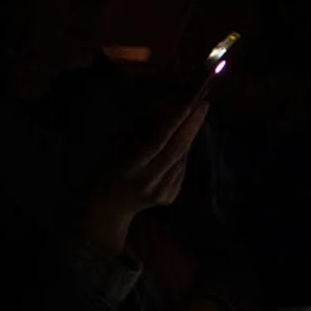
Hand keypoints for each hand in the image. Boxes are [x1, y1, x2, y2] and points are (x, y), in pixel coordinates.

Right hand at [80, 101, 208, 251]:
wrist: (108, 205)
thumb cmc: (106, 167)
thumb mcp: (115, 143)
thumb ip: (141, 127)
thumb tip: (167, 107)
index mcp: (129, 167)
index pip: (156, 141)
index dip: (173, 122)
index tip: (187, 105)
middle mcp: (148, 181)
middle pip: (176, 150)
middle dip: (192, 126)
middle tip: (204, 105)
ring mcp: (162, 192)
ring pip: (182, 158)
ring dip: (189, 136)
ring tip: (195, 116)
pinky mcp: (171, 196)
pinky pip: (181, 168)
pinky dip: (183, 152)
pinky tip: (183, 140)